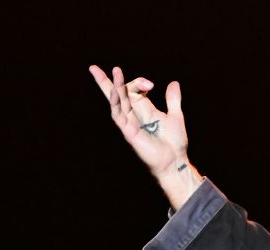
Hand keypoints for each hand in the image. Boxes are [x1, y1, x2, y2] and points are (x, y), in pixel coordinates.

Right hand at [89, 65, 201, 207]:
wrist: (175, 161)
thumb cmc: (174, 143)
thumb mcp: (176, 116)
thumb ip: (173, 100)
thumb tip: (174, 83)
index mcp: (144, 110)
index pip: (131, 91)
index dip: (138, 83)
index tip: (151, 85)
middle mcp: (134, 115)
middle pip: (116, 95)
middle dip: (105, 81)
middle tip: (93, 67)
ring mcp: (129, 123)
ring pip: (116, 102)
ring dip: (115, 86)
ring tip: (114, 71)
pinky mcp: (129, 132)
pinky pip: (119, 116)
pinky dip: (116, 103)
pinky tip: (114, 91)